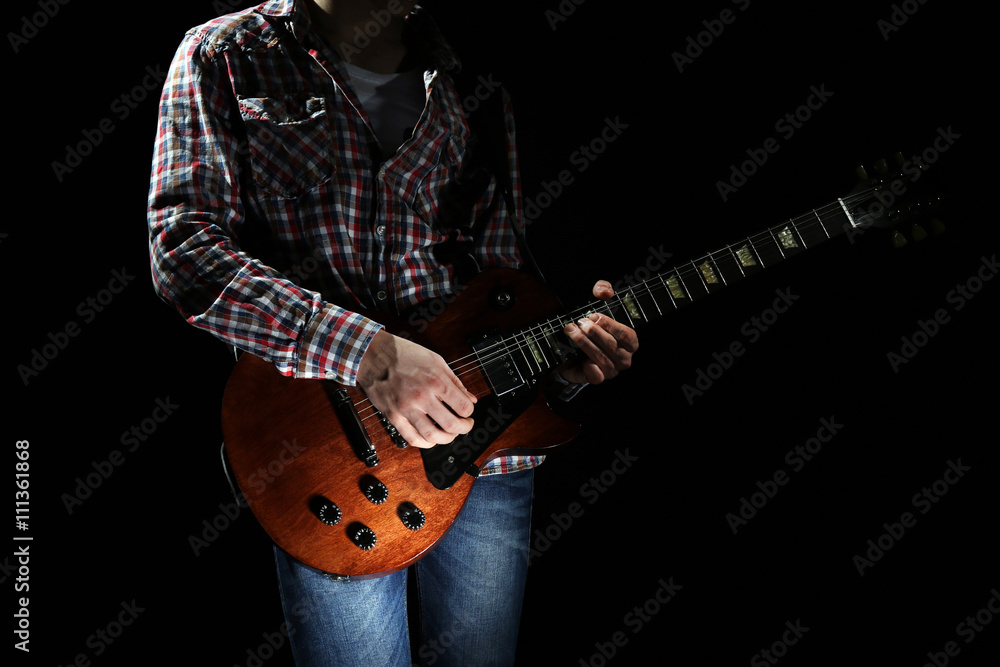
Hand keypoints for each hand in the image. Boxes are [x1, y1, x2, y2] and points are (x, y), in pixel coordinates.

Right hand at [356, 330, 476, 448]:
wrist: (373, 354)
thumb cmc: (403, 354)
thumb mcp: (436, 360)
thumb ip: (454, 381)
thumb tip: (469, 398)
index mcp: (436, 380)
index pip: (463, 407)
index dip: (470, 412)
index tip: (468, 411)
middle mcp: (422, 396)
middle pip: (451, 424)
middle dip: (464, 428)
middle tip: (465, 425)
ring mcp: (406, 408)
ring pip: (432, 435)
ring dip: (446, 439)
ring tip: (450, 435)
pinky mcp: (393, 416)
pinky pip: (411, 438)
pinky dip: (425, 443)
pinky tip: (431, 440)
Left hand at [559, 280, 637, 384]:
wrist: (573, 349)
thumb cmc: (591, 326)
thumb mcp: (597, 303)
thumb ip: (603, 291)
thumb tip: (604, 291)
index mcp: (630, 343)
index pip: (627, 335)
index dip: (610, 326)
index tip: (594, 316)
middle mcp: (624, 358)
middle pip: (612, 346)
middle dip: (594, 333)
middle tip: (580, 323)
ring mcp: (611, 370)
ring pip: (601, 358)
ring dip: (584, 344)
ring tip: (571, 331)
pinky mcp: (598, 378)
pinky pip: (596, 376)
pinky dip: (588, 366)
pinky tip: (578, 357)